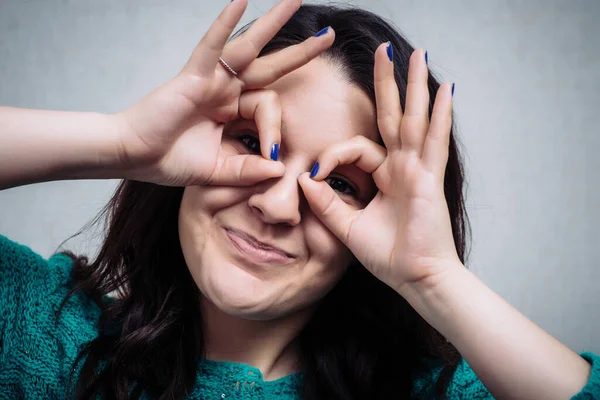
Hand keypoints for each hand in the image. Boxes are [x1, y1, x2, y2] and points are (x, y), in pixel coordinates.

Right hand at [115, 0, 333, 186]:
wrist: (133, 157)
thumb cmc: (169, 161)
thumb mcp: (218, 172)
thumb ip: (248, 171)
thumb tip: (280, 169)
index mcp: (232, 112)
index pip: (268, 108)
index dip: (276, 130)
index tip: (273, 155)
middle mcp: (225, 91)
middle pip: (270, 66)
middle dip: (300, 52)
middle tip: (329, 35)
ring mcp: (211, 80)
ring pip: (247, 47)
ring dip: (273, 23)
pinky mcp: (193, 75)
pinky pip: (212, 45)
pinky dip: (225, 23)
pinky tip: (242, 1)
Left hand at [298, 45, 460, 293]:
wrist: (414, 278)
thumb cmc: (389, 256)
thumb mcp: (347, 227)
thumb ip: (327, 204)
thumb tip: (304, 180)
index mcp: (384, 176)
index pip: (356, 148)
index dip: (332, 155)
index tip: (315, 175)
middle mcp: (402, 166)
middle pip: (391, 116)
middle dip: (387, 83)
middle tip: (383, 50)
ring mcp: (418, 169)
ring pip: (414, 119)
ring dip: (415, 86)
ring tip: (417, 55)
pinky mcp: (430, 178)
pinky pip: (435, 141)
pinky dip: (440, 115)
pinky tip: (445, 90)